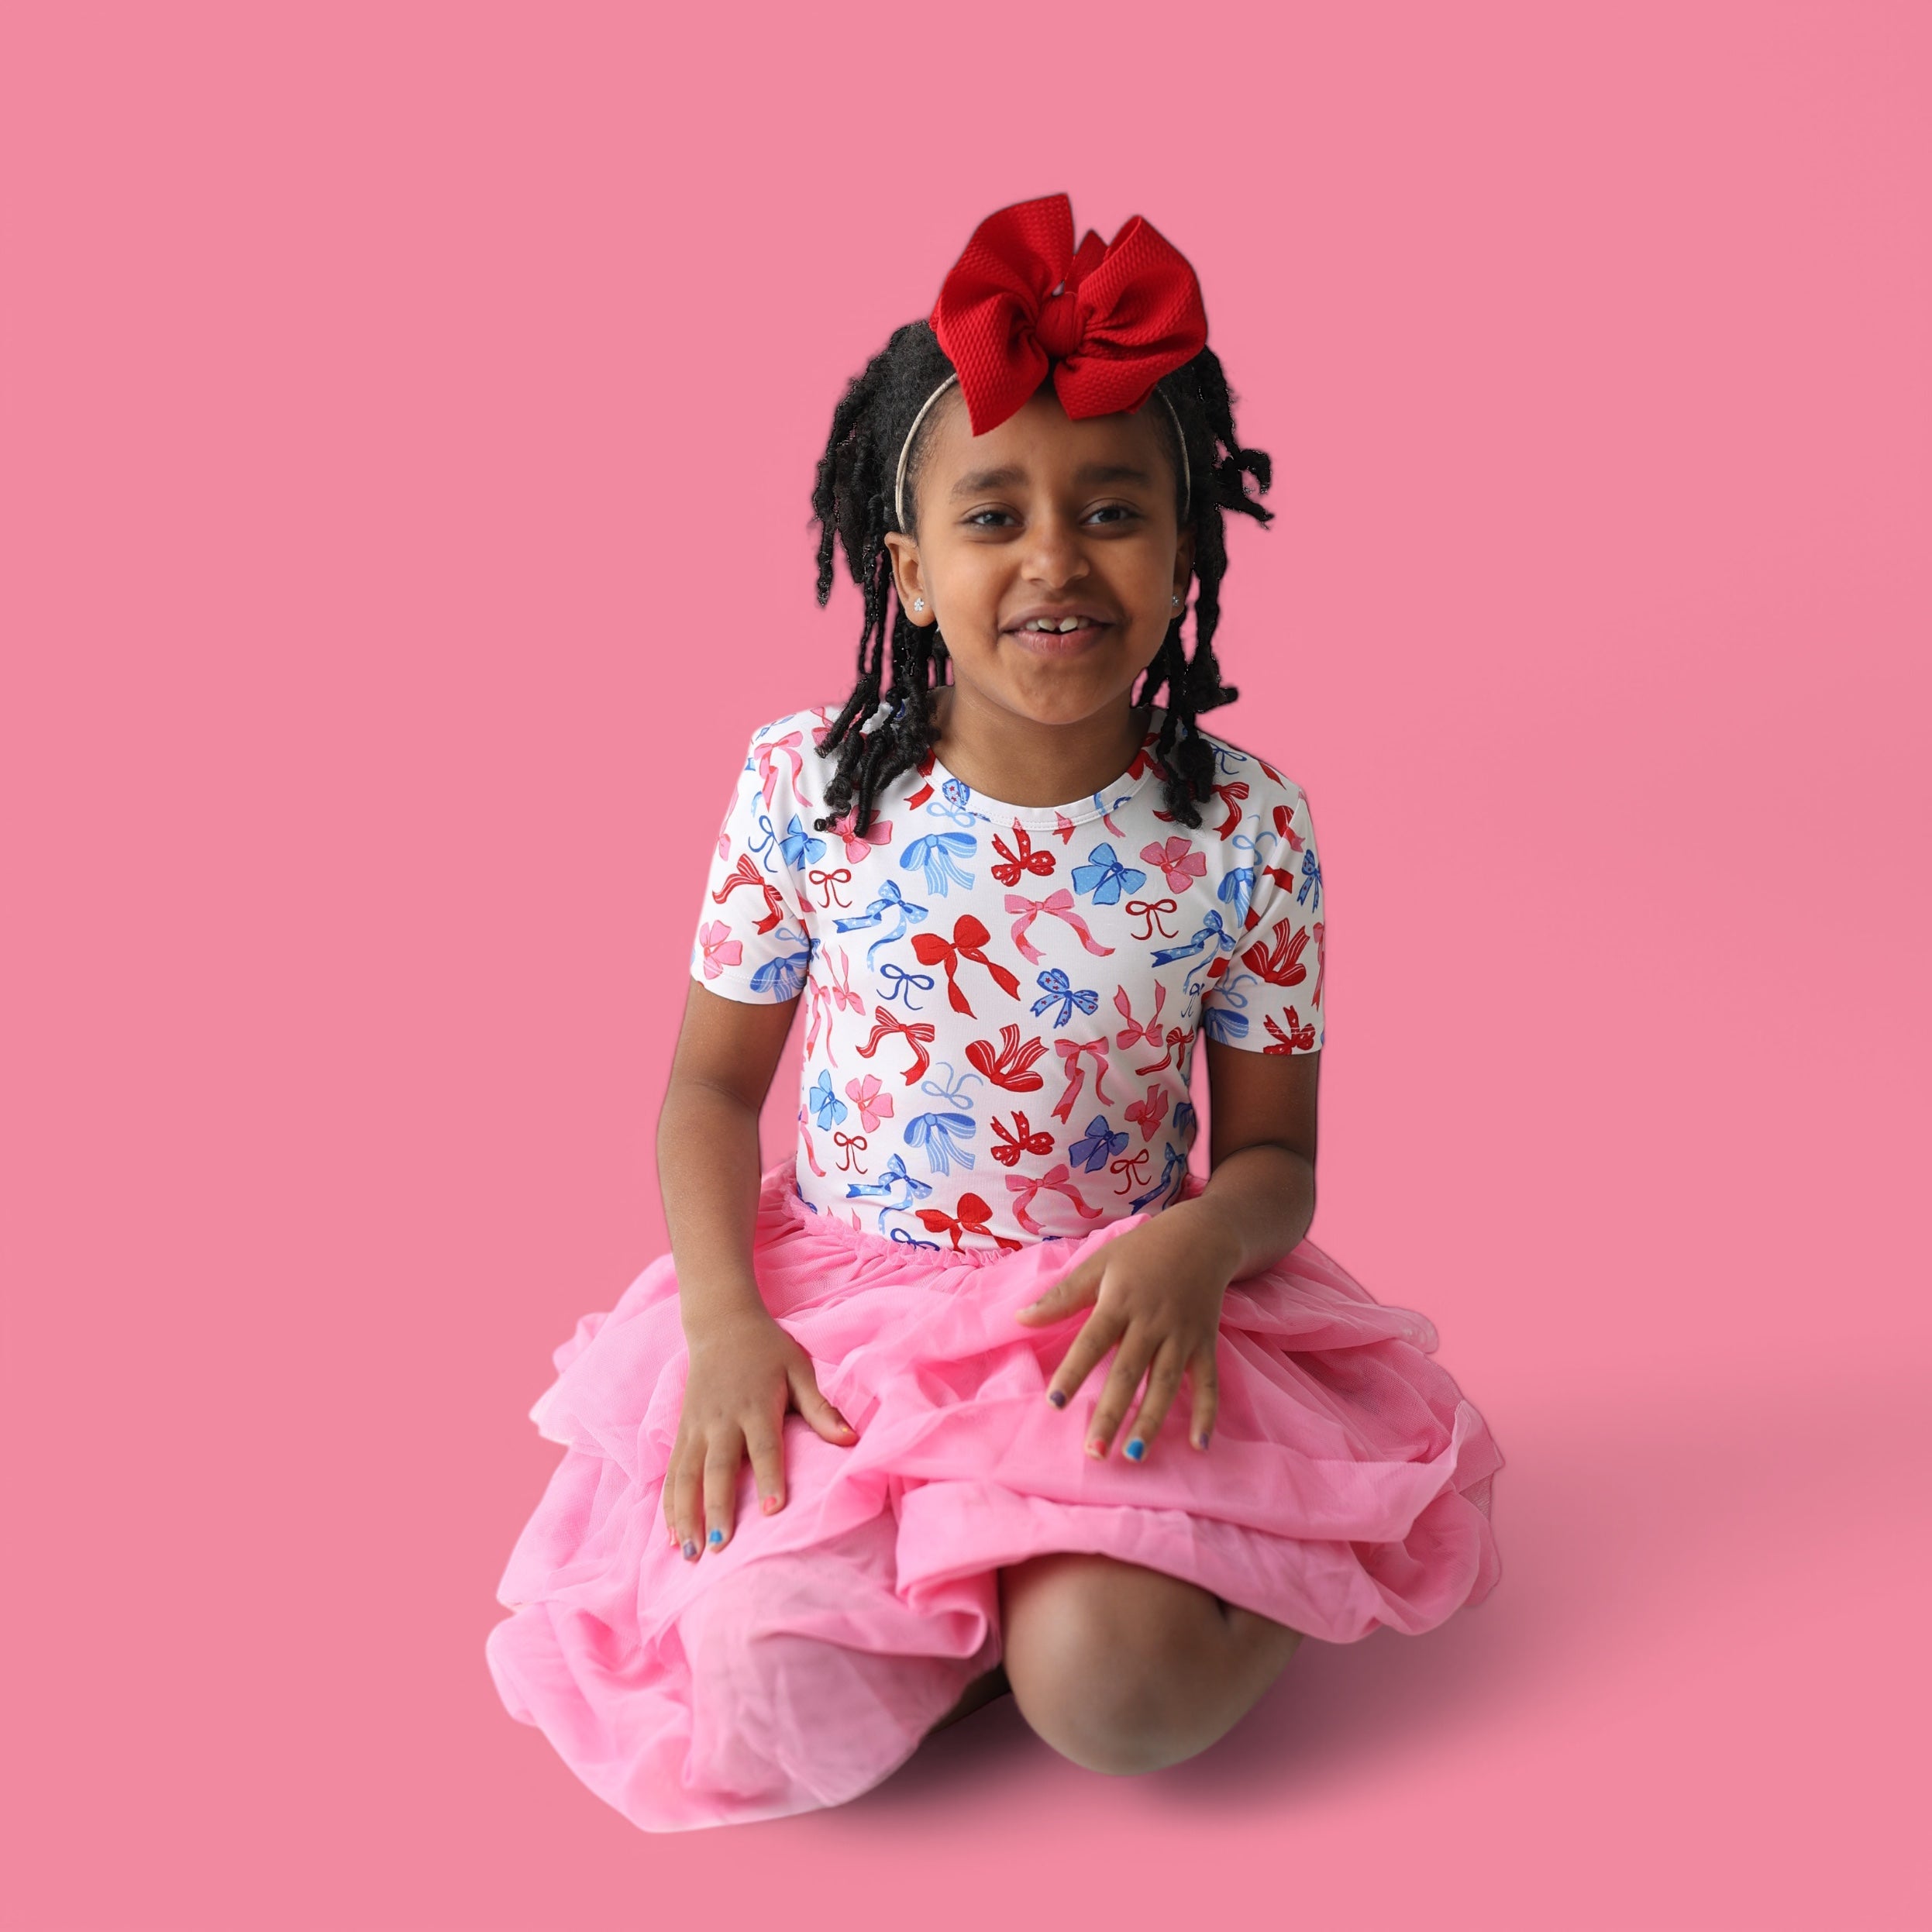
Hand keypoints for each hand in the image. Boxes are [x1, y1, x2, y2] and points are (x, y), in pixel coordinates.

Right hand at [663, 1306, 855, 1559]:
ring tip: (689, 1553)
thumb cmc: (768, 1350)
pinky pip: (673, 1472)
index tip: (773, 1511)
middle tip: (719, 1547)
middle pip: (717, 1468)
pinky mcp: (682, 1430)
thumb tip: (851, 1439)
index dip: (770, 1477)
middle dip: (717, 1508)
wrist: (721, 1322)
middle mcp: (722, 1419)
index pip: (764, 1446)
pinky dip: (669, 1505)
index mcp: (756, 1404)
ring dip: (685, 1515)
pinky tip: (671, 1536)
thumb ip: (820, 1408)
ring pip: (686, 1475)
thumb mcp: (799, 1369)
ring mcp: (697, 1426)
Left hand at [1013, 1200, 1236, 1461]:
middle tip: (1093, 1452)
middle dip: (1111, 1414)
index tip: (1054, 1404)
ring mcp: (1181, 1335)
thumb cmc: (1142, 1251)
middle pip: (1129, 1373)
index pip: (1092, 1341)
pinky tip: (1198, 1446)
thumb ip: (1062, 1296)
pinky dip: (1206, 1413)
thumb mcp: (1099, 1263)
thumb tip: (1018, 1318)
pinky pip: (1207, 1382)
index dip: (1073, 1372)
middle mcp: (1151, 1322)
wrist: (1202, 1236)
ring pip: (1165, 1384)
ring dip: (1150, 1420)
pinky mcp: (1205, 1343)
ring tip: (1134, 1455)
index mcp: (1120, 1301)